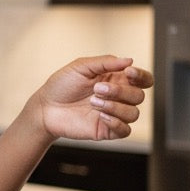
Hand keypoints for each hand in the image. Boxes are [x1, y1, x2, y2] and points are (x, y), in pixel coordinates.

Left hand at [36, 55, 153, 142]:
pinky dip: (116, 123)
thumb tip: (129, 60)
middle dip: (120, 92)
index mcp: (116, 79)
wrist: (46, 108)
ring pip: (134, 114)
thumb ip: (105, 62)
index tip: (128, 72)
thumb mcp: (81, 67)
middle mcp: (118, 97)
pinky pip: (125, 130)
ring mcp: (113, 114)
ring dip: (115, 107)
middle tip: (97, 89)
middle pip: (139, 96)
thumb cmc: (61, 85)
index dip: (141, 76)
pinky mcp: (107, 130)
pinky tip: (101, 116)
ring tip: (93, 103)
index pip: (143, 79)